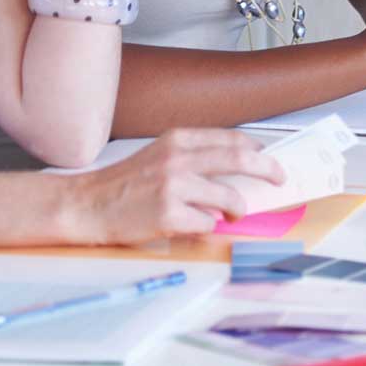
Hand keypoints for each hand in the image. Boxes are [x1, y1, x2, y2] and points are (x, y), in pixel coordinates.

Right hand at [67, 128, 283, 243]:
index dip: (257, 149)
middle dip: (268, 169)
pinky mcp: (168, 214)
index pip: (231, 138)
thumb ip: (193, 157)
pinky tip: (190, 225)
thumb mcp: (158, 155)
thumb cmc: (124, 184)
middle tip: (280, 179)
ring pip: (228, 197)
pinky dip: (207, 227)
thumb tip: (235, 169)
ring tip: (231, 213)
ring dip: (237, 208)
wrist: (86, 205)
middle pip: (239, 158)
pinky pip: (207, 224)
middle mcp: (178, 158)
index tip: (270, 159)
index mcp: (177, 139)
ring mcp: (173, 186)